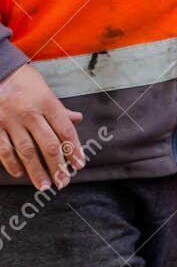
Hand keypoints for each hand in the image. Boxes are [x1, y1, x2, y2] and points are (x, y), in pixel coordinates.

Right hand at [0, 65, 85, 190]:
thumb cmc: (21, 80)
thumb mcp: (43, 89)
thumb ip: (59, 109)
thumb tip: (78, 119)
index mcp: (46, 102)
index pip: (65, 131)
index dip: (74, 150)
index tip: (79, 165)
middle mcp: (29, 113)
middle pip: (49, 145)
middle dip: (58, 167)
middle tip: (63, 182)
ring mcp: (9, 120)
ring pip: (26, 151)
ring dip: (36, 171)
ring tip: (44, 186)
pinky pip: (3, 149)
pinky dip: (11, 163)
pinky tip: (19, 173)